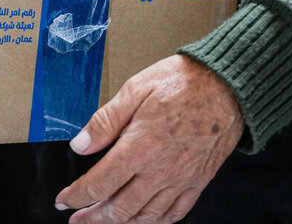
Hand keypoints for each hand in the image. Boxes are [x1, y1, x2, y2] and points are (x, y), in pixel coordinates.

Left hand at [55, 55, 242, 223]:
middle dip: (93, 218)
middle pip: (119, 208)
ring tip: (103, 223)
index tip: (64, 200)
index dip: (76, 196)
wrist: (227, 85)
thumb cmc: (182, 82)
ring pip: (145, 216)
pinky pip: (174, 213)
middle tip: (77, 220)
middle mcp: (160, 170)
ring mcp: (181, 179)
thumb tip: (79, 145)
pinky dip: (155, 222)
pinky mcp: (198, 181)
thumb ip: (105, 121)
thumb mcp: (134, 90)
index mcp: (140, 147)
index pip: (99, 184)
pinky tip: (144, 219)